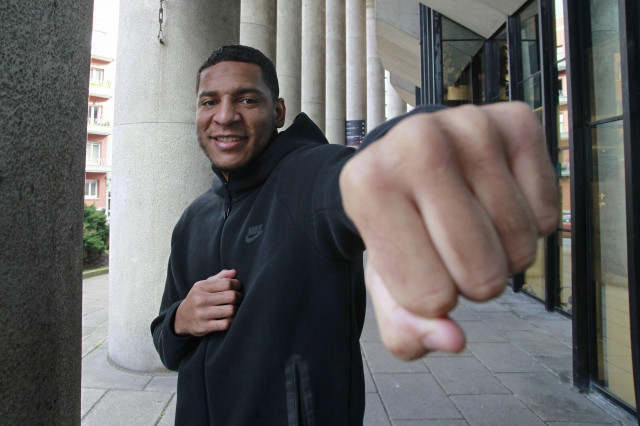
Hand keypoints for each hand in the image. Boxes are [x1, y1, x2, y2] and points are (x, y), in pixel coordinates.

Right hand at [174, 269, 242, 335]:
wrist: (182, 318)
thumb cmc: (198, 298)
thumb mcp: (205, 285)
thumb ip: (220, 277)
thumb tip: (234, 272)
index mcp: (201, 286)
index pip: (227, 283)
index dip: (237, 285)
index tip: (237, 288)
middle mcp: (200, 299)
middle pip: (231, 296)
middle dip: (238, 297)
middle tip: (237, 298)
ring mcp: (201, 314)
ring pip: (230, 310)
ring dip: (235, 309)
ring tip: (233, 308)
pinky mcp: (204, 327)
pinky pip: (225, 324)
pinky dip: (231, 321)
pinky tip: (228, 318)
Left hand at [340, 102, 558, 358]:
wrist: (406, 160)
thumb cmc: (395, 226)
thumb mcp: (384, 282)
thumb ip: (405, 327)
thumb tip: (452, 340)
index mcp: (367, 185)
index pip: (428, 296)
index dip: (430, 300)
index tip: (416, 266)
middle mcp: (416, 142)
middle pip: (483, 274)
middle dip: (471, 283)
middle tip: (449, 250)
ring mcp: (470, 124)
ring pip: (522, 246)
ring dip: (502, 255)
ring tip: (470, 225)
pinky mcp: (516, 120)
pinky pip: (548, 214)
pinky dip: (528, 224)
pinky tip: (494, 201)